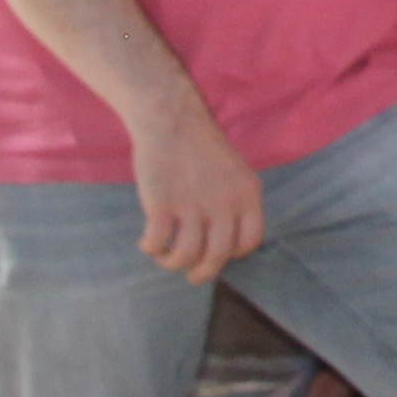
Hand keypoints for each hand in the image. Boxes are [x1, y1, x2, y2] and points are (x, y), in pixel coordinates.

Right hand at [127, 102, 266, 284]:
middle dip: (203, 273)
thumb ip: (234, 203)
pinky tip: (146, 243)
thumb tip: (224, 242)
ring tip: (165, 256)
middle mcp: (224, 203)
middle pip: (219, 256)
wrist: (172, 120)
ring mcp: (193, 205)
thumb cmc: (200, 147)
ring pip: (186, 256)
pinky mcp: (162, 205)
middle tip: (192, 275)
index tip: (218, 253)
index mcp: (247, 193)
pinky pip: (157, 243)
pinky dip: (151, 249)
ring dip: (173, 263)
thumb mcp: (233, 172)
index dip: (233, 254)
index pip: (250, 241)